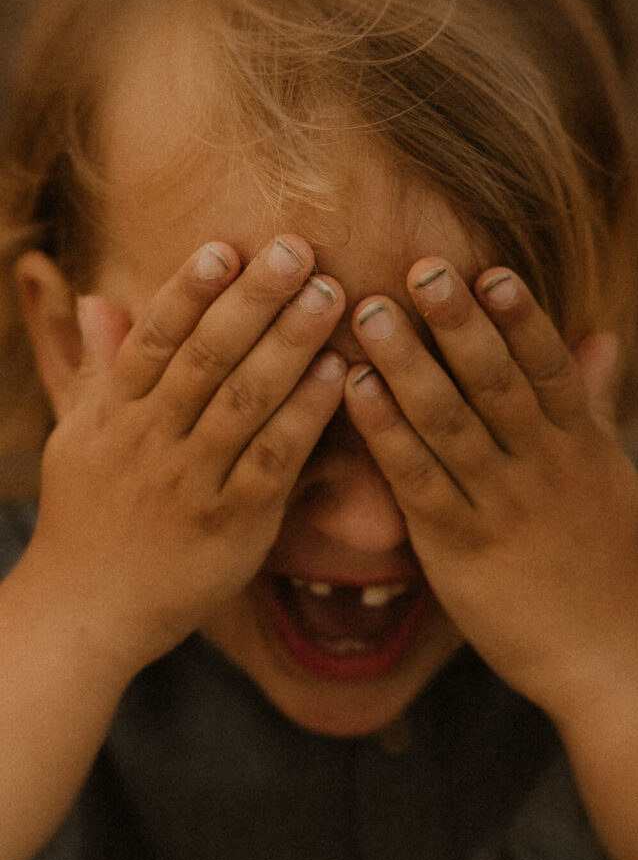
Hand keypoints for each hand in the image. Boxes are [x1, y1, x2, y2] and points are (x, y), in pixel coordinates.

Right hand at [25, 237, 345, 672]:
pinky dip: (305, 414)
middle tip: (300, 251)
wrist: (86, 612)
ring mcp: (191, 484)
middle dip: (255, 300)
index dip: (190, 291)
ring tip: (330, 295)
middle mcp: (149, 442)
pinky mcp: (232, 524)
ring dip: (290, 344)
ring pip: (243, 401)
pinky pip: (274, 460)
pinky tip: (339, 374)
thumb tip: (96, 300)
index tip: (227, 248)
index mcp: (113, 415)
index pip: (155, 340)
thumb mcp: (76, 438)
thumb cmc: (87, 518)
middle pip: (206, 357)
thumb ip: (96, 369)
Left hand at [345, 259, 637, 715]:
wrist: (598, 651)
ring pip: (451, 424)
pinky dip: (386, 433)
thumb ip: (594, 401)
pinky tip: (354, 391)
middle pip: (496, 384)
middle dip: (458, 324)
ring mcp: (499, 506)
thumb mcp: (608, 471)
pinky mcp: (457, 546)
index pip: (549, 368)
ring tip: (370, 313)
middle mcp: (541, 466)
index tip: (488, 270)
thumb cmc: (600, 554)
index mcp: (578, 443)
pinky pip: (417, 480)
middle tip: (419, 269)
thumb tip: (600, 335)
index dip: (521, 317)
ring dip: (408, 365)